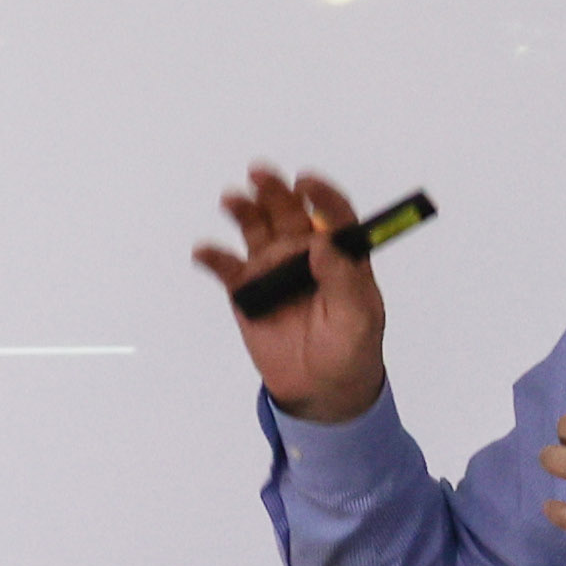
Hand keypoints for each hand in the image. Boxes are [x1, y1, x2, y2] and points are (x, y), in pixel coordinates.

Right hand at [196, 165, 388, 424]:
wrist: (321, 390)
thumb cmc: (350, 350)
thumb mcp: (359, 318)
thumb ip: (344, 280)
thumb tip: (325, 242)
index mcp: (338, 255)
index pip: (332, 214)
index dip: (321, 195)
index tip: (307, 183)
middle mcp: (304, 253)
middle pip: (288, 211)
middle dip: (274, 190)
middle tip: (261, 175)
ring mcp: (272, 269)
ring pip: (255, 228)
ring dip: (243, 210)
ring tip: (232, 200)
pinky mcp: (246, 291)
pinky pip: (226, 267)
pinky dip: (213, 256)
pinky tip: (205, 252)